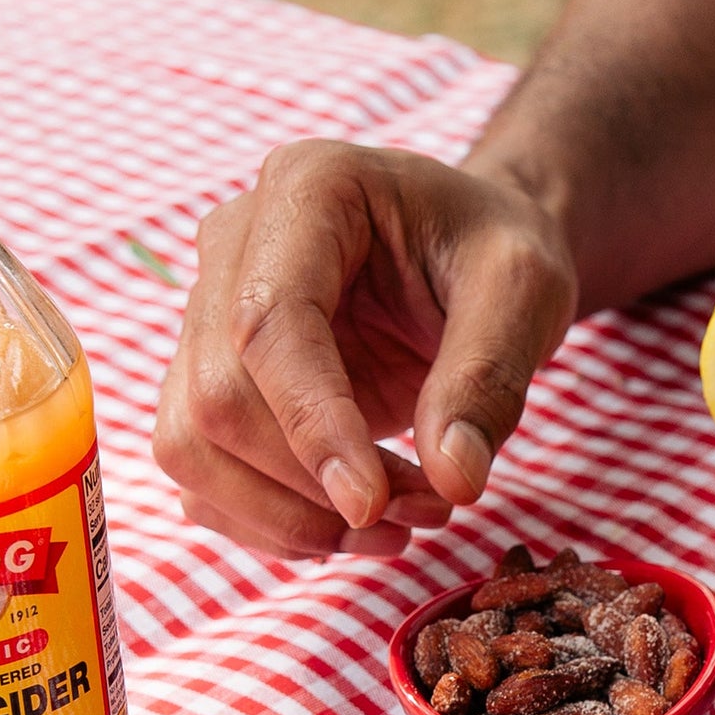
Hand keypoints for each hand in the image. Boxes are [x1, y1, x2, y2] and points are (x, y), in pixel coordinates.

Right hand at [153, 142, 576, 559]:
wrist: (465, 251)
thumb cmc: (491, 252)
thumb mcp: (524, 291)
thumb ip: (489, 378)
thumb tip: (454, 479)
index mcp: (306, 189)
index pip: (269, 325)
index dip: (312, 427)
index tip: (373, 504)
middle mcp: (231, 245)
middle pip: (216, 398)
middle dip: (312, 484)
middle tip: (430, 508)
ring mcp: (206, 315)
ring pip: (190, 447)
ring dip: (288, 517)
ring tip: (396, 525)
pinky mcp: (207, 380)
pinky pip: (203, 478)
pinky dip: (274, 524)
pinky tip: (352, 525)